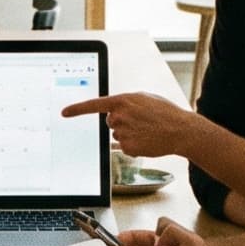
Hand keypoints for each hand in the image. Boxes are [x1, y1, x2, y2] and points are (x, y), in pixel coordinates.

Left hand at [61, 91, 206, 159]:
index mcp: (123, 100)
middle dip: (121, 122)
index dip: (77, 109)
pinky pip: (124, 146)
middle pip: (110, 122)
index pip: (94, 105)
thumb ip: (125, 102)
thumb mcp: (144, 98)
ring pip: (117, 135)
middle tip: (140, 121)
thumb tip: (113, 110)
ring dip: (128, 133)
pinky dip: (134, 144)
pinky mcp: (128, 147)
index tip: (64, 112)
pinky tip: (147, 139)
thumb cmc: (164, 112)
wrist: (180, 130)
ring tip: (146, 130)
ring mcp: (123, 133)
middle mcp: (120, 116)